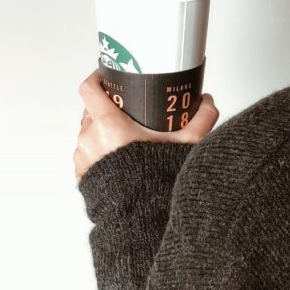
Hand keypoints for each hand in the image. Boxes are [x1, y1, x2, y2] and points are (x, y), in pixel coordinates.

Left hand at [73, 68, 219, 180]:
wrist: (140, 216)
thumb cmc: (154, 181)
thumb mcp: (186, 143)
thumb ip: (201, 118)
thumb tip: (207, 102)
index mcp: (109, 124)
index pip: (90, 88)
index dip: (97, 77)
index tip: (107, 74)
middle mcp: (90, 138)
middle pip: (92, 109)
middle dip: (108, 106)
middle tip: (128, 109)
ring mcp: (83, 157)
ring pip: (89, 132)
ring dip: (102, 130)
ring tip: (126, 136)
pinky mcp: (81, 174)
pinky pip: (87, 153)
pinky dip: (99, 150)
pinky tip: (119, 156)